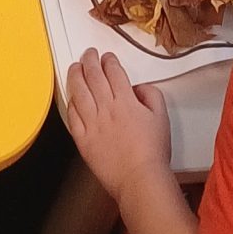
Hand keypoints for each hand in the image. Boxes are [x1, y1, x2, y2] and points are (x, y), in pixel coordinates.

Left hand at [64, 49, 171, 201]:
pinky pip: (73, 116)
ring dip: (76, 75)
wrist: (139, 179)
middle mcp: (107, 109)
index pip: (114, 72)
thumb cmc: (152, 152)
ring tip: (75, 67)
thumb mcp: (162, 117)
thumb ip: (152, 96)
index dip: (109, 61)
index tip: (107, 57)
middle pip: (94, 76)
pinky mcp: (83, 140)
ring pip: (79, 92)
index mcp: (126, 101)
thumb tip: (139, 88)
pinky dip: (71, 103)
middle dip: (90, 60)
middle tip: (88, 54)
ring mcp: (93, 124)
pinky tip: (72, 97)